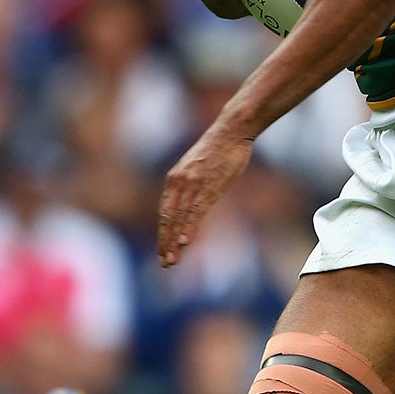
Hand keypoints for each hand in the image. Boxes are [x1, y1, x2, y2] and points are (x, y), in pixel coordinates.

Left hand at [157, 119, 253, 266]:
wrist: (231, 130)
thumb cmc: (219, 149)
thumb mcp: (198, 167)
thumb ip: (190, 184)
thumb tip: (191, 202)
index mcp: (174, 178)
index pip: (165, 212)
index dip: (163, 233)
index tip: (163, 250)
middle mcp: (179, 182)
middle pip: (169, 218)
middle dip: (165, 242)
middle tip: (164, 263)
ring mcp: (193, 184)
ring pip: (180, 218)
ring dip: (175, 242)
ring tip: (172, 259)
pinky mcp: (208, 186)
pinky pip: (196, 211)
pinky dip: (189, 227)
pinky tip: (185, 242)